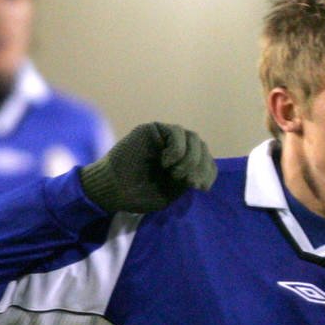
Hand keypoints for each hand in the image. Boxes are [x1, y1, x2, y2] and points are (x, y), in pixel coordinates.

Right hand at [79, 122, 215, 213]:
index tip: (201, 188)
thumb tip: (202, 172)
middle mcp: (178, 148)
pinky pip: (177, 132)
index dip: (208, 173)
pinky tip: (166, 162)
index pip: (208, 162)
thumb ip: (188, 179)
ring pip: (193, 138)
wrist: (115, 189)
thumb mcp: (172, 190)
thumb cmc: (141, 194)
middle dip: (200, 167)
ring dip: (190, 159)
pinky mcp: (154, 130)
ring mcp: (166, 138)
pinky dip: (177, 149)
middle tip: (189, 183)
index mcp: (185, 164)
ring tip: (175, 174)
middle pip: (203, 148)